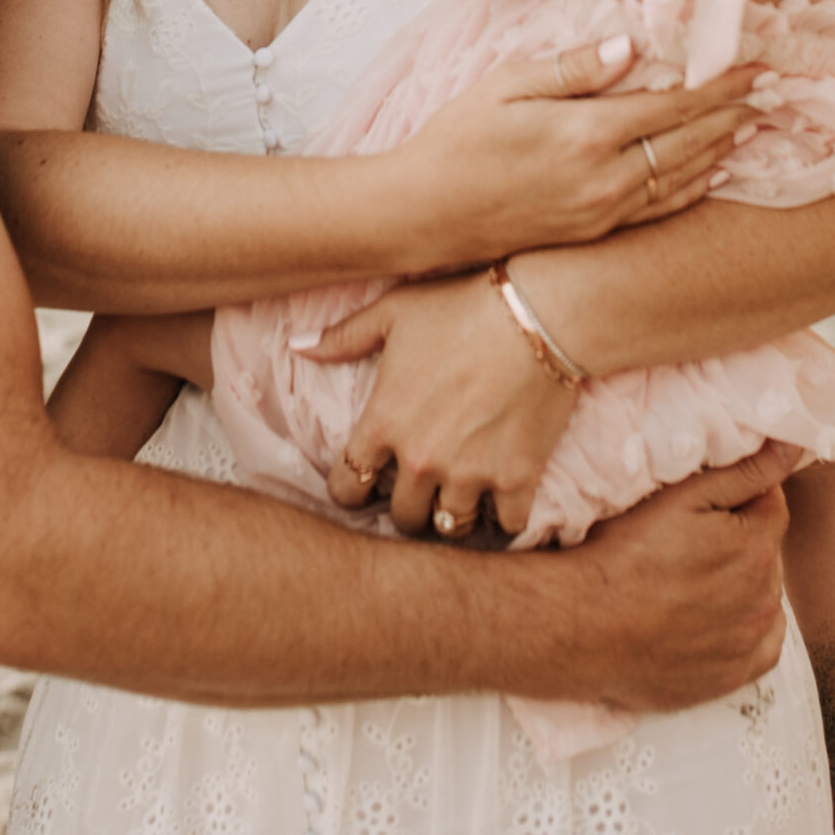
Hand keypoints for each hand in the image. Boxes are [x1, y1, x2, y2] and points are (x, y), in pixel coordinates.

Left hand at [319, 270, 577, 534]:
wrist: (536, 314)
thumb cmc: (460, 307)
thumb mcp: (393, 312)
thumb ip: (343, 337)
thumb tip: (297, 346)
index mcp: (384, 424)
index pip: (347, 487)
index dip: (350, 490)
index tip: (364, 483)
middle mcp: (420, 460)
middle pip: (402, 518)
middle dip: (405, 507)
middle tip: (418, 489)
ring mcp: (469, 475)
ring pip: (449, 527)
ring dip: (451, 515)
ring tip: (458, 496)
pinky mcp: (516, 479)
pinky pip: (504, 527)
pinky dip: (503, 520)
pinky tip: (502, 501)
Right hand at [394, 45, 758, 270]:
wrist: (423, 215)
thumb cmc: (456, 140)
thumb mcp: (506, 85)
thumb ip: (573, 67)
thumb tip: (631, 47)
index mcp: (585, 133)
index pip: (672, 104)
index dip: (719, 84)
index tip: (756, 65)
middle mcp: (604, 178)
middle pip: (688, 142)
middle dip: (733, 113)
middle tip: (771, 91)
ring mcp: (602, 212)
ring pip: (682, 178)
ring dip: (721, 149)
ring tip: (753, 125)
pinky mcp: (593, 233)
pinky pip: (659, 210)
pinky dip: (693, 187)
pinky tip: (711, 173)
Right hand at [533, 444, 795, 713]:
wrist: (583, 625)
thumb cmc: (624, 552)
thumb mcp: (680, 497)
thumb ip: (744, 472)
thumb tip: (792, 447)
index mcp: (756, 547)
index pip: (772, 504)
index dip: (741, 495)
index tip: (705, 502)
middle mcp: (764, 598)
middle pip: (766, 551)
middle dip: (741, 539)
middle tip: (690, 538)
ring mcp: (748, 642)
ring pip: (764, 596)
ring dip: (742, 583)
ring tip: (691, 578)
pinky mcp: (731, 677)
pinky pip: (762, 645)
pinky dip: (747, 628)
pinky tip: (713, 616)